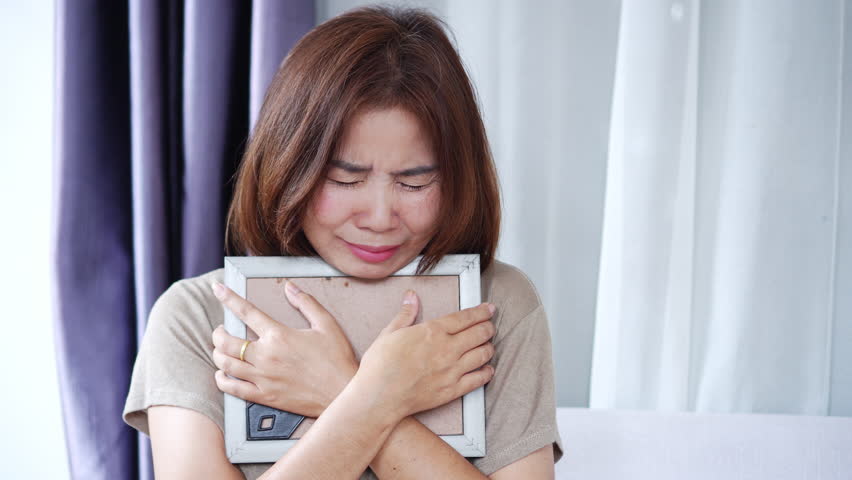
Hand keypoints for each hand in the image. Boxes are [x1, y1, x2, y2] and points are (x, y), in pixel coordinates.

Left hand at [210, 280, 358, 417]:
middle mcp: (266, 356)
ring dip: (217, 353)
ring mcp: (263, 377)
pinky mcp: (264, 395)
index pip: (246, 312)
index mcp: (279, 335)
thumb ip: (306, 303)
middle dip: (218, 332)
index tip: (217, 288)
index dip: (228, 298)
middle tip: (221, 329)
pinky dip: (222, 379)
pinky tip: (223, 374)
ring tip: (221, 349)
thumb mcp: (327, 325)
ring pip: (225, 364)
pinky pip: (232, 388)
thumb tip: (289, 287)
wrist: (342, 393)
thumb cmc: (337, 359)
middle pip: (226, 341)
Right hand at [354, 290, 496, 422]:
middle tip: (490, 325)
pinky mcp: (453, 390)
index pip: (465, 317)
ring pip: (483, 355)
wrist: (378, 397)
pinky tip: (487, 369)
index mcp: (433, 331)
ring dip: (489, 347)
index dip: (481, 312)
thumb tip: (411, 296)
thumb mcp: (389, 333)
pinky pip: (478, 379)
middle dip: (488, 327)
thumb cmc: (380, 365)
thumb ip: (405, 314)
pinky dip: (487, 372)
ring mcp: (452, 370)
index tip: (489, 309)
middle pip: (479, 334)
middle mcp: (447, 349)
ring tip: (489, 345)